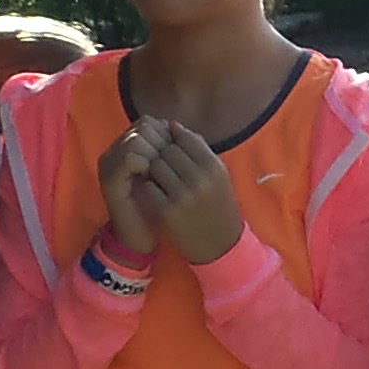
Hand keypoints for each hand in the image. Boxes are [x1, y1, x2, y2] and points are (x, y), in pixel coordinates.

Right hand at [95, 127, 167, 265]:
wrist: (142, 236)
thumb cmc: (159, 206)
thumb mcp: (169, 174)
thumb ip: (172, 149)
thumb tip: (178, 126)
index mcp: (129, 147)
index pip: (149, 122)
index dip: (168, 134)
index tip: (180, 154)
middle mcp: (115, 151)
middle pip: (143, 125)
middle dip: (163, 142)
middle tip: (172, 165)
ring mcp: (110, 164)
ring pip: (136, 139)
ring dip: (156, 153)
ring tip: (164, 172)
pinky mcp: (109, 180)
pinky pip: (130, 157)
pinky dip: (147, 164)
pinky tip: (154, 178)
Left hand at [131, 115, 242, 264]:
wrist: (220, 244)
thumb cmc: (217, 204)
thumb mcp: (218, 175)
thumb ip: (198, 149)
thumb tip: (172, 125)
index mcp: (214, 167)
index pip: (184, 137)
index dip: (173, 140)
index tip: (171, 148)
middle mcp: (200, 179)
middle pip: (166, 150)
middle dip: (161, 154)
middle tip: (163, 164)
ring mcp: (183, 195)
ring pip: (155, 166)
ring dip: (153, 169)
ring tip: (160, 178)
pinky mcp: (168, 210)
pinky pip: (149, 186)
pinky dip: (150, 186)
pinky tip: (157, 192)